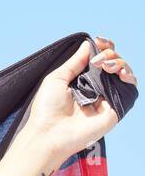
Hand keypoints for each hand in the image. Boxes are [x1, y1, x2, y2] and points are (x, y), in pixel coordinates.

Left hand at [19, 35, 134, 165]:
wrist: (48, 134)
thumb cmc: (46, 110)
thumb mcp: (57, 78)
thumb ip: (75, 62)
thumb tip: (89, 44)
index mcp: (82, 81)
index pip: (100, 60)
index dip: (104, 48)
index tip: (99, 41)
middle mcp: (96, 89)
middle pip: (114, 64)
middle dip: (110, 54)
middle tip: (98, 61)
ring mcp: (106, 99)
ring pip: (124, 74)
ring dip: (120, 63)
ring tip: (106, 66)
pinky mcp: (114, 110)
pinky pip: (129, 90)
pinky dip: (129, 78)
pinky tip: (120, 73)